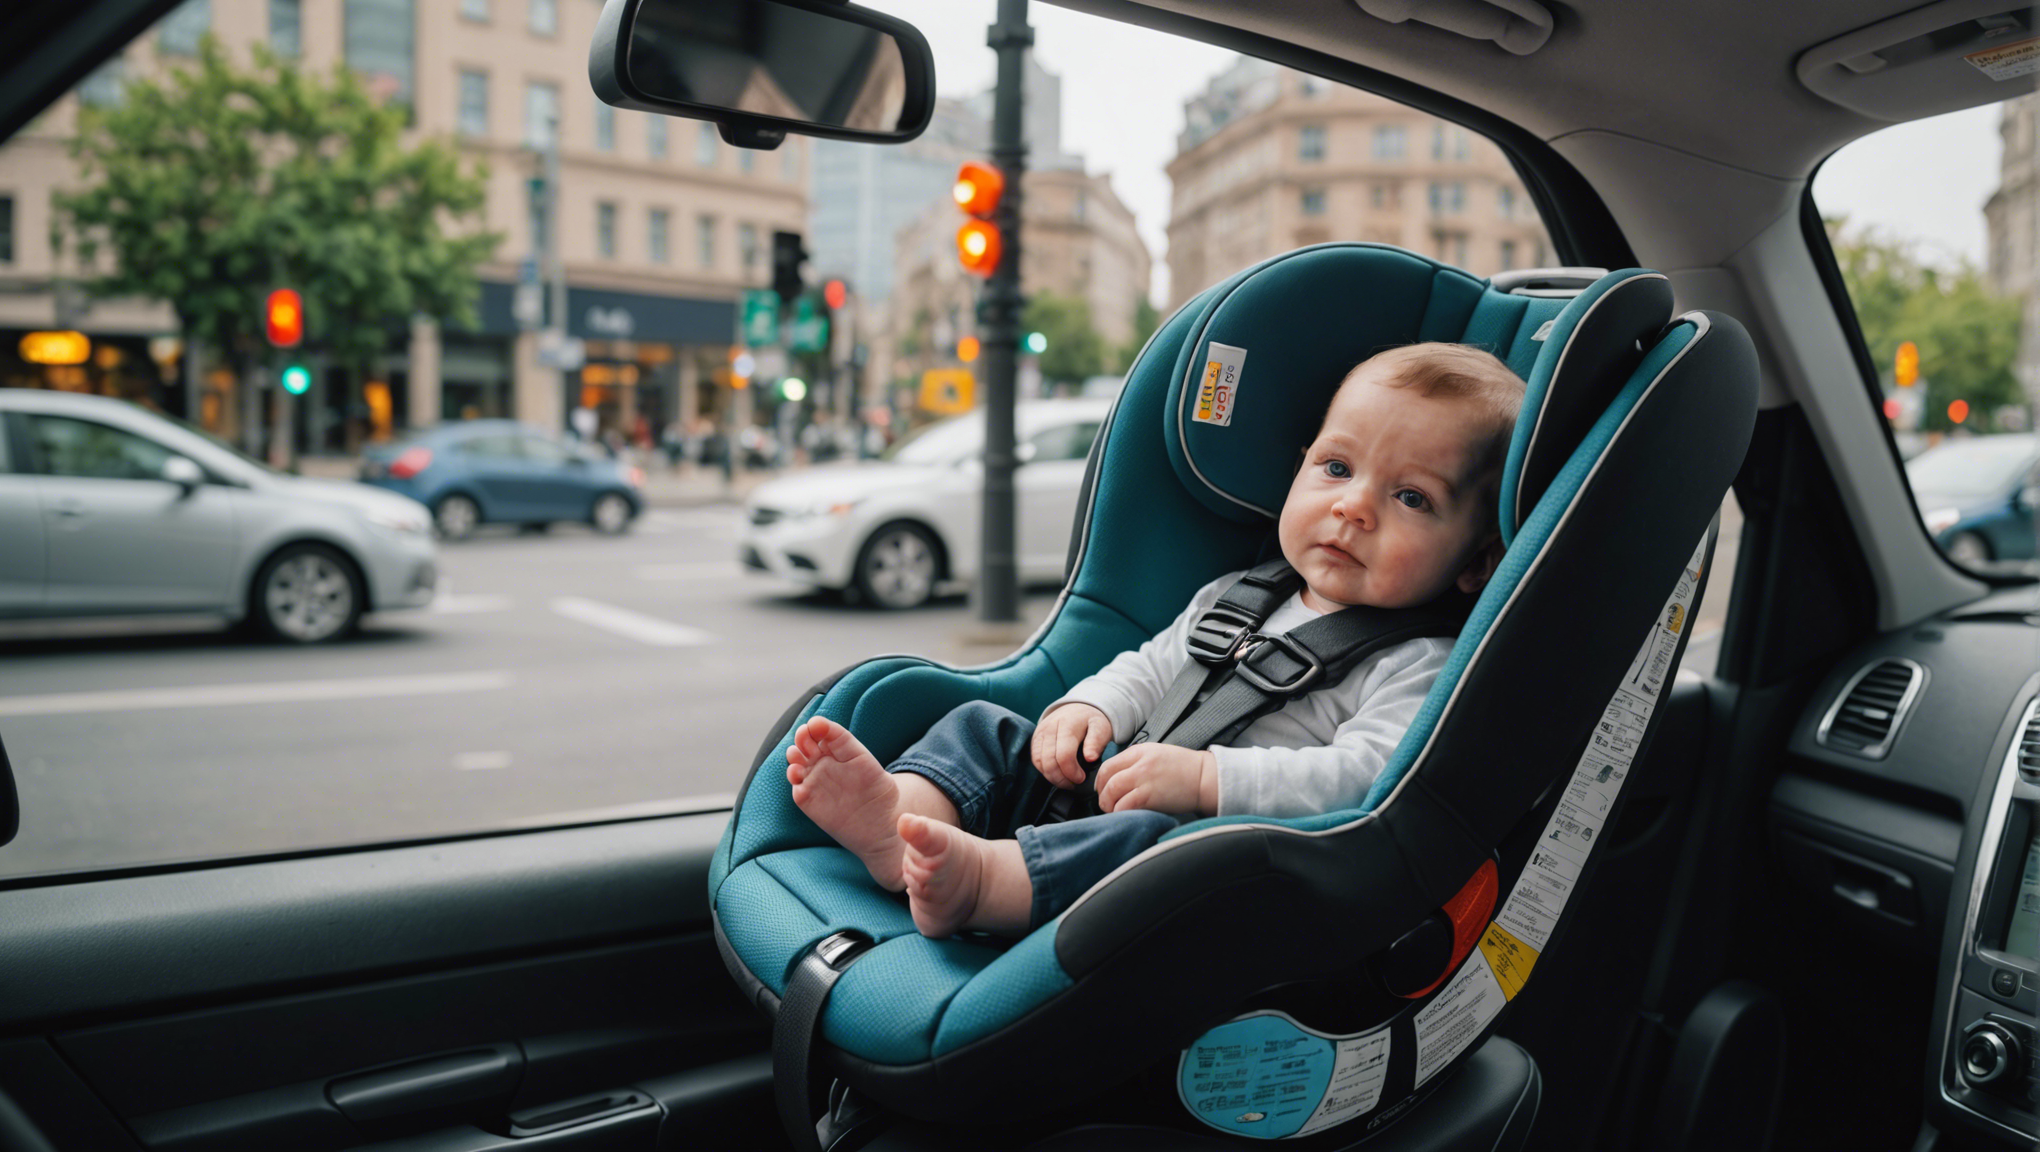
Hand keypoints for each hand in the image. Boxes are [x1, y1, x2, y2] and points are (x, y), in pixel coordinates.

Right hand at [1031, 703, 1111, 788]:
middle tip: (1073, 784)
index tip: (1081, 779)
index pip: (1064, 755)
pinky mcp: (1035, 737)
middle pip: (1049, 761)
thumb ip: (1096, 742)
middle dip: (1061, 778)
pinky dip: (1044, 770)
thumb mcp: (1101, 727)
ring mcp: (1040, 732)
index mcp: (1068, 725)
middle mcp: (1050, 727)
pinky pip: (1035, 759)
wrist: (1078, 706)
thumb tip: (1090, 758)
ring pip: (1039, 762)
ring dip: (1052, 777)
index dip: (1071, 772)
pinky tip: (1057, 774)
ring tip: (1066, 781)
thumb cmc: (1092, 720)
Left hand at [1095, 743, 1216, 816]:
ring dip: (1108, 804)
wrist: (1205, 778)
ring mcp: (1144, 779)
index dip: (1100, 780)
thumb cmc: (1184, 769)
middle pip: (1106, 777)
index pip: (1109, 764)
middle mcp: (1140, 763)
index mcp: (1141, 751)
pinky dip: (1120, 812)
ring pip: (1111, 791)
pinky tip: (1125, 815)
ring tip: (1114, 811)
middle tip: (1106, 803)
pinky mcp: (1150, 796)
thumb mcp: (1158, 755)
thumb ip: (1137, 762)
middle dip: (1101, 793)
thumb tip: (1117, 777)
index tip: (1102, 790)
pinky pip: (1125, 805)